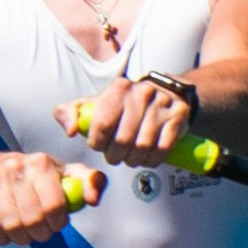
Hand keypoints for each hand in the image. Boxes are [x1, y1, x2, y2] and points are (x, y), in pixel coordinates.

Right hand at [0, 150, 87, 247]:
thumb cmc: (32, 177)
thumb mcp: (62, 174)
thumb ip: (88, 182)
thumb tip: (93, 199)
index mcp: (41, 163)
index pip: (54, 206)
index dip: (57, 222)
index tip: (55, 223)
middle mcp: (16, 166)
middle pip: (33, 220)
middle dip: (40, 233)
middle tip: (39, 231)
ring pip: (12, 226)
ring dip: (21, 238)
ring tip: (23, 232)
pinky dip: (1, 238)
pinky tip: (6, 231)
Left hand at [74, 76, 200, 166]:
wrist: (165, 92)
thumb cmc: (124, 104)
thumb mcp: (95, 104)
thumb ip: (70, 113)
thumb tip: (71, 130)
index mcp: (118, 88)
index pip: (102, 123)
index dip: (98, 143)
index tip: (99, 146)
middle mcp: (141, 93)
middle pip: (123, 139)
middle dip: (115, 155)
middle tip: (115, 156)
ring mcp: (161, 104)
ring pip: (143, 146)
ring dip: (134, 160)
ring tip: (131, 157)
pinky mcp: (178, 116)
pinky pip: (163, 149)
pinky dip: (152, 160)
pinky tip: (147, 157)